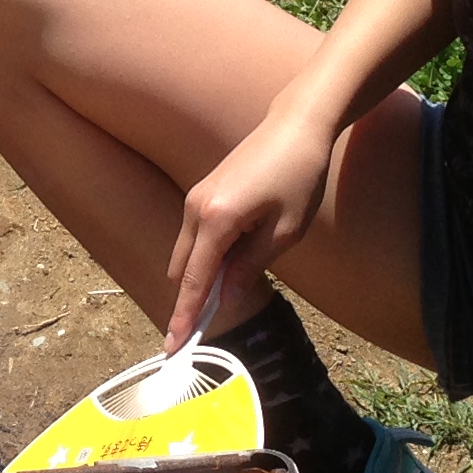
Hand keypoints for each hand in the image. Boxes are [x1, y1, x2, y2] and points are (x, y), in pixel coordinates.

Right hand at [164, 103, 339, 346]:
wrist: (295, 125)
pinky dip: (203, 259)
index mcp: (216, 220)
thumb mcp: (285, 230)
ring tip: (221, 298)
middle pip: (181, 270)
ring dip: (198, 278)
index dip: (185, 316)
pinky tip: (228, 266)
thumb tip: (225, 296)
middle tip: (195, 333)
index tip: (173, 346)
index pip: (194, 280)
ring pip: (185, 253)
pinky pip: (194, 237)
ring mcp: (195, 199)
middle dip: (187, 301)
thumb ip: (251, 265)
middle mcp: (196, 209)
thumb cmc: (299, 176)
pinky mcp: (202, 193)